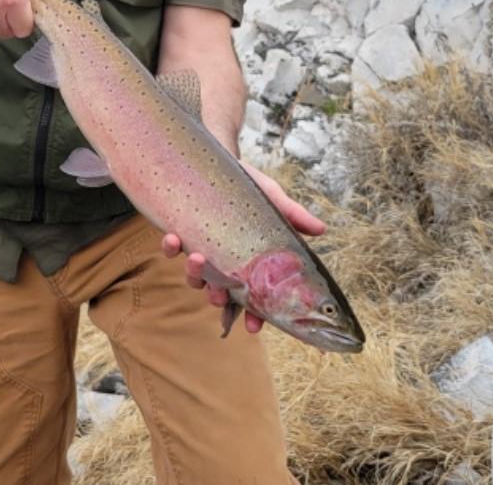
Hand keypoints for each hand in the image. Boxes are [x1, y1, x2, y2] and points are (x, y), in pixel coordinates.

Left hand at [162, 161, 326, 332]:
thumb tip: (322, 229)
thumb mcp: (273, 200)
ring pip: (194, 277)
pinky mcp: (181, 236)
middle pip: (219, 292)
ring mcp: (201, 251)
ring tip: (197, 259)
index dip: (253, 314)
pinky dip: (171, 248)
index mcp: (248, 262)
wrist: (219, 165)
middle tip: (219, 293)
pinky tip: (173, 238)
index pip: (252, 296)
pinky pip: (172, 250)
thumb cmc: (250, 188)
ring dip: (194, 274)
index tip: (253, 326)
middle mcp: (223, 262)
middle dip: (218, 297)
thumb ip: (293, 216)